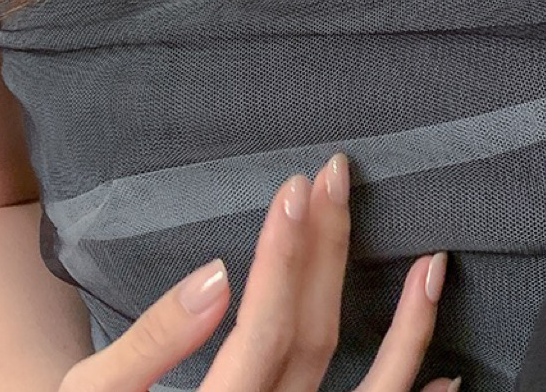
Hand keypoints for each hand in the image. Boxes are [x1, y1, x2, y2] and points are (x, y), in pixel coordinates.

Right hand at [58, 153, 457, 391]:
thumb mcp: (94, 391)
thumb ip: (152, 341)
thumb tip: (216, 275)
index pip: (262, 332)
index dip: (283, 258)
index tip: (296, 187)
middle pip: (312, 338)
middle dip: (328, 250)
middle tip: (337, 176)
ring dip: (408, 330)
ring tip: (435, 265)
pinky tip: (450, 372)